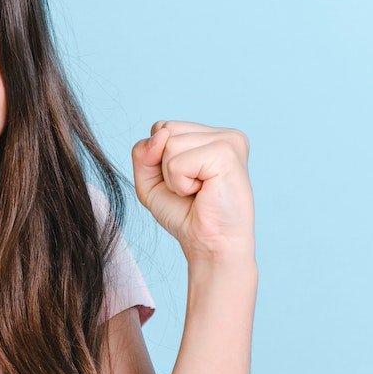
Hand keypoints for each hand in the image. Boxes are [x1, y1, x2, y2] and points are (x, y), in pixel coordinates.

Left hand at [130, 119, 253, 263]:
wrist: (212, 246)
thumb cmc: (187, 217)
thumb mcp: (151, 182)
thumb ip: (144, 153)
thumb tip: (161, 135)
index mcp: (212, 136)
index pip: (163, 127)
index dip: (159, 159)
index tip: (185, 182)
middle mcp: (224, 134)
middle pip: (165, 130)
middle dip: (165, 167)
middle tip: (192, 189)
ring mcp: (228, 140)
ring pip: (169, 144)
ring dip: (174, 177)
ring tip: (199, 192)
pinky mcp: (226, 153)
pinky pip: (177, 162)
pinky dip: (180, 184)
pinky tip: (203, 193)